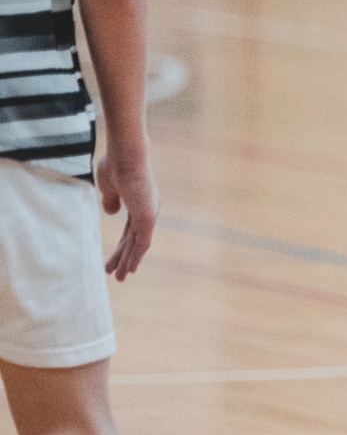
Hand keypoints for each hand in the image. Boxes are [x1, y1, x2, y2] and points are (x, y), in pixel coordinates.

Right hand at [97, 147, 157, 280]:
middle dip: (124, 257)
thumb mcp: (108, 187)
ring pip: (139, 244)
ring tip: (120, 277)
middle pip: (134, 240)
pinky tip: (130, 268)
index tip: (113, 258)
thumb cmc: (116, 166)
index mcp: (139, 203)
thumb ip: (111, 200)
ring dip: (128, 261)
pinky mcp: (148, 217)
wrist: (125, 156)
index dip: (122, 245)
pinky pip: (143, 242)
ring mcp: (149, 214)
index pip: (130, 230)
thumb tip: (112, 212)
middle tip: (116, 274)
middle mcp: (147, 210)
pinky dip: (136, 256)